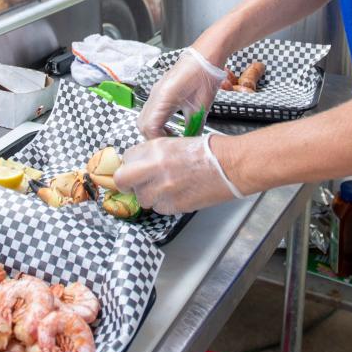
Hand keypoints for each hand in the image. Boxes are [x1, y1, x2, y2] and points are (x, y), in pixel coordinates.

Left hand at [114, 135, 244, 214]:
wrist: (229, 166)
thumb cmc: (207, 152)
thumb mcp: (174, 143)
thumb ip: (152, 153)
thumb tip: (138, 164)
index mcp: (156, 148)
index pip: (126, 158)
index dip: (130, 163)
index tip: (134, 167)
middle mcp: (155, 169)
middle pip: (123, 181)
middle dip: (127, 182)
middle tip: (135, 182)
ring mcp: (164, 189)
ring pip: (142, 198)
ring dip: (149, 194)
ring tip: (164, 186)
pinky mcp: (174, 206)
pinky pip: (158, 208)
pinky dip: (163, 203)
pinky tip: (176, 193)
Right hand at [136, 47, 226, 138]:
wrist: (206, 56)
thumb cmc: (205, 76)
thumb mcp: (201, 106)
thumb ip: (193, 127)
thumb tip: (190, 142)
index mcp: (164, 97)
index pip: (150, 127)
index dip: (159, 141)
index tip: (171, 148)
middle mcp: (155, 94)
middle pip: (142, 124)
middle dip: (153, 138)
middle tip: (169, 146)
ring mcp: (155, 92)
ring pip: (144, 118)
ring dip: (154, 130)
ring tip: (171, 137)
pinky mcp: (159, 91)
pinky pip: (150, 110)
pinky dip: (156, 121)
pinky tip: (170, 125)